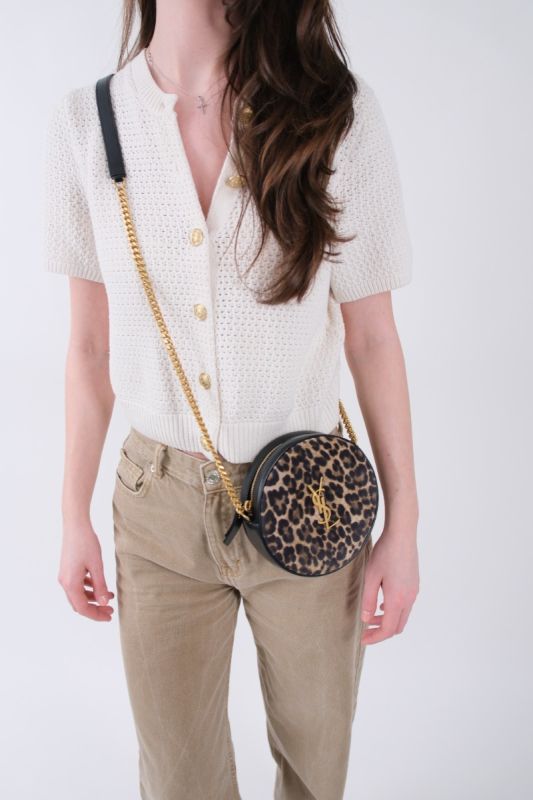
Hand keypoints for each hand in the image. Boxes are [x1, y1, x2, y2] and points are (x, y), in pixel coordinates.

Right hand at [58, 520, 114, 621]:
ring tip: (110, 596)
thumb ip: (101, 586)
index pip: (82, 608)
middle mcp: (64, 582)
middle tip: (110, 610)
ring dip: (93, 598)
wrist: (76, 525)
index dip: (96, 615)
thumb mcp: (97, 566)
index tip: (109, 617)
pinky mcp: (67, 569)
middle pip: (79, 604)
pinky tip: (100, 585)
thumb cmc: (87, 543)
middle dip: (95, 609)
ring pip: (78, 595)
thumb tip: (104, 603)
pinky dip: (89, 588)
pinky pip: (77, 585)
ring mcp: (64, 576)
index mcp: (70, 584)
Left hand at [360, 529, 418, 644]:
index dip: (375, 637)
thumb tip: (366, 619)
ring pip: (402, 616)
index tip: (363, 639)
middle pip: (397, 626)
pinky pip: (406, 606)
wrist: (402, 535)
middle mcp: (409, 598)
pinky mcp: (414, 584)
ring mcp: (414, 592)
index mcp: (397, 599)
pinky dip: (394, 611)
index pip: (388, 629)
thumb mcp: (370, 576)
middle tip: (365, 630)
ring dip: (387, 620)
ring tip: (371, 616)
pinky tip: (383, 603)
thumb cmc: (384, 553)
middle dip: (381, 631)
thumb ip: (368, 600)